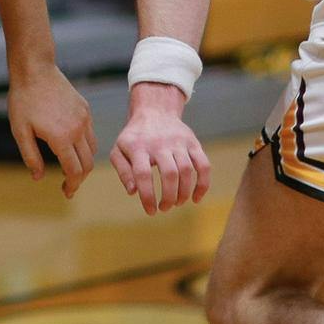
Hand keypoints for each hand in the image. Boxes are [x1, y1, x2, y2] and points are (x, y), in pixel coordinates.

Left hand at [7, 60, 95, 197]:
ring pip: (92, 149)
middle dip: (79, 178)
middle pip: (87, 163)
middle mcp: (78, 130)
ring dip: (83, 162)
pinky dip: (84, 145)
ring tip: (69, 167)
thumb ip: (31, 157)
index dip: (72, 185)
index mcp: (61, 138)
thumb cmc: (23, 101)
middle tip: (68, 185)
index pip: (75, 171)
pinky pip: (90, 133)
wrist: (35, 70)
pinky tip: (70, 145)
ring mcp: (84, 118)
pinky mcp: (85, 109)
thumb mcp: (20, 131)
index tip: (66, 193)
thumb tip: (38, 177)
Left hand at [111, 84, 210, 214]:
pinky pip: (203, 165)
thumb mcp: (119, 150)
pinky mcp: (193, 143)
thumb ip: (123, 172)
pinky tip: (196, 198)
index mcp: (138, 146)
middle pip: (169, 174)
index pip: (143, 174)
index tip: (151, 211)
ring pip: (187, 171)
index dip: (148, 196)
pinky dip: (203, 184)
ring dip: (184, 193)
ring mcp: (178, 142)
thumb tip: (133, 192)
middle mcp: (160, 143)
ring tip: (177, 203)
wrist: (155, 111)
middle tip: (165, 208)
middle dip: (169, 197)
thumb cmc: (134, 138)